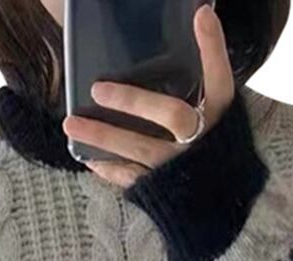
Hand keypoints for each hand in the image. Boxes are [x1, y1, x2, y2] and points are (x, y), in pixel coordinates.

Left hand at [62, 4, 235, 187]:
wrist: (222, 209)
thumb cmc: (214, 155)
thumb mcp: (217, 119)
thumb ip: (204, 83)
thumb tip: (195, 24)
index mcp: (221, 119)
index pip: (221, 80)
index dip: (212, 49)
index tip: (201, 15)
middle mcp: (203, 142)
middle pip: (172, 116)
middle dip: (135, 101)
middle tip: (98, 88)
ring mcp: (180, 169)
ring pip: (141, 149)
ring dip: (104, 137)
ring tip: (71, 124)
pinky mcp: (163, 192)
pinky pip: (132, 179)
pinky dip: (109, 169)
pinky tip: (88, 158)